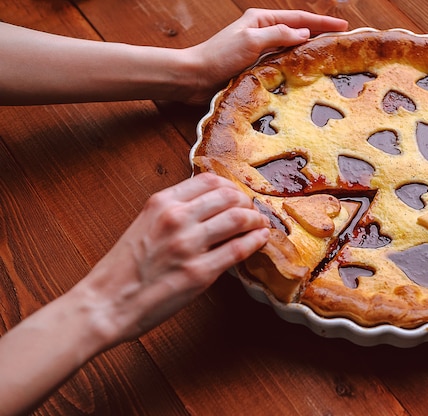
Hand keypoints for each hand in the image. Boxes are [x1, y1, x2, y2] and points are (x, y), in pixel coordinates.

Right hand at [76, 172, 269, 344]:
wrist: (104, 304)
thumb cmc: (122, 269)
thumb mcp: (144, 225)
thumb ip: (173, 212)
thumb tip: (207, 207)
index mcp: (161, 203)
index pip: (209, 180)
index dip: (231, 187)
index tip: (238, 196)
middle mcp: (176, 218)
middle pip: (229, 196)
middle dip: (246, 202)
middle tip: (252, 212)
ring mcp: (189, 245)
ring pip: (238, 218)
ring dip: (255, 220)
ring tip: (260, 224)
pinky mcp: (199, 272)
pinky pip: (238, 249)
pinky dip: (255, 241)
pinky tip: (261, 239)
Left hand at [180, 8, 347, 104]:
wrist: (195, 77)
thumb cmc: (219, 56)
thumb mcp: (251, 41)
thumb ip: (278, 35)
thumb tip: (304, 33)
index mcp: (261, 19)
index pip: (299, 18)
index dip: (322, 23)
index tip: (344, 27)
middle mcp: (262, 32)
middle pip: (298, 31)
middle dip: (320, 33)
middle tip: (342, 41)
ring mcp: (259, 50)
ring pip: (291, 47)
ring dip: (309, 50)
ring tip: (329, 56)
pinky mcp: (255, 66)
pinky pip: (282, 62)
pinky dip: (295, 64)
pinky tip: (305, 72)